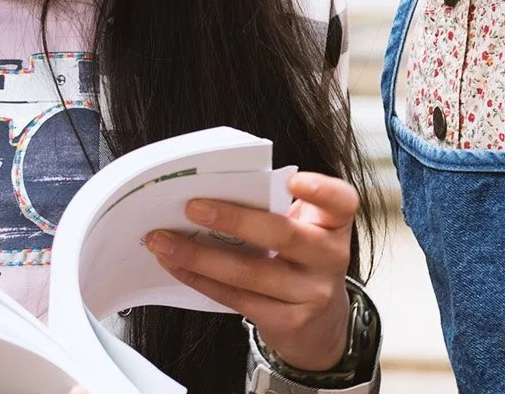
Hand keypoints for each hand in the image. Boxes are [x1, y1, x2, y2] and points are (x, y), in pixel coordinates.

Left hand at [145, 172, 356, 371]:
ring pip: (251, 272)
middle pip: (284, 235)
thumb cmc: (299, 260)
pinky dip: (200, 279)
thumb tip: (210, 189)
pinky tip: (176, 265)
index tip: (292, 180)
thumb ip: (274, 209)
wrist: (321, 325)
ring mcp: (310, 293)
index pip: (341, 202)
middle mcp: (329, 257)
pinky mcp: (288, 320)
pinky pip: (236, 298)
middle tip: (192, 207)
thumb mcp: (302, 230)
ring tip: (163, 240)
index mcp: (332, 224)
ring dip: (199, 255)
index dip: (320, 190)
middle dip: (234, 220)